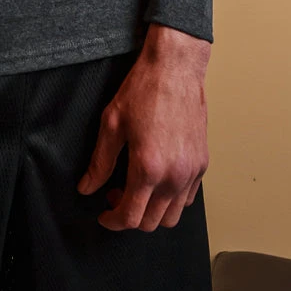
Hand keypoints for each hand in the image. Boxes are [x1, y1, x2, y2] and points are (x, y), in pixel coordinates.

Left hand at [78, 24, 209, 232]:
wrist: (175, 68)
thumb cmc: (143, 90)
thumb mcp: (111, 123)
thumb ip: (99, 162)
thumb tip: (87, 187)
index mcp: (149, 167)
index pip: (131, 216)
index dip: (113, 221)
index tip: (104, 214)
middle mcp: (174, 175)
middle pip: (152, 222)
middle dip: (130, 216)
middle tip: (115, 195)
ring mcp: (192, 171)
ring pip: (173, 216)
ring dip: (152, 211)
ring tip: (137, 188)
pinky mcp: (202, 163)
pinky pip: (188, 198)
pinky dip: (171, 199)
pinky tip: (156, 179)